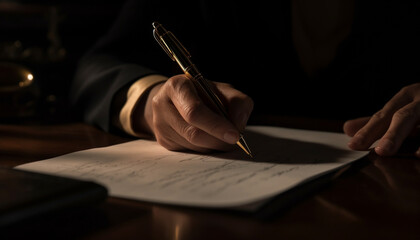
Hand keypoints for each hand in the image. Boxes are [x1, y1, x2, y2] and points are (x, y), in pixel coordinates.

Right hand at [135, 74, 252, 152]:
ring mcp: (160, 125)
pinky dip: (204, 148)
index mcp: (177, 86)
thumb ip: (237, 102)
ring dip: (213, 145)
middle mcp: (162, 105)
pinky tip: (208, 137)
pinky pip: (189, 151)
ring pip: (192, 145)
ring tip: (221, 135)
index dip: (216, 125)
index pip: (195, 111)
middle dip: (218, 140)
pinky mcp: (163, 140)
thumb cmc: (202, 93)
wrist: (176, 98)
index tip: (234, 135)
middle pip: (193, 133)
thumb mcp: (222, 89)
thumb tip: (239, 125)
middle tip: (234, 140)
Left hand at [343, 83, 419, 157]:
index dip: (369, 131)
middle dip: (393, 135)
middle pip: (405, 117)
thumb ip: (377, 122)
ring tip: (406, 155)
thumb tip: (347, 128)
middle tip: (381, 152)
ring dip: (411, 139)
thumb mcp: (401, 109)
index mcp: (408, 96)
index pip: (383, 115)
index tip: (353, 145)